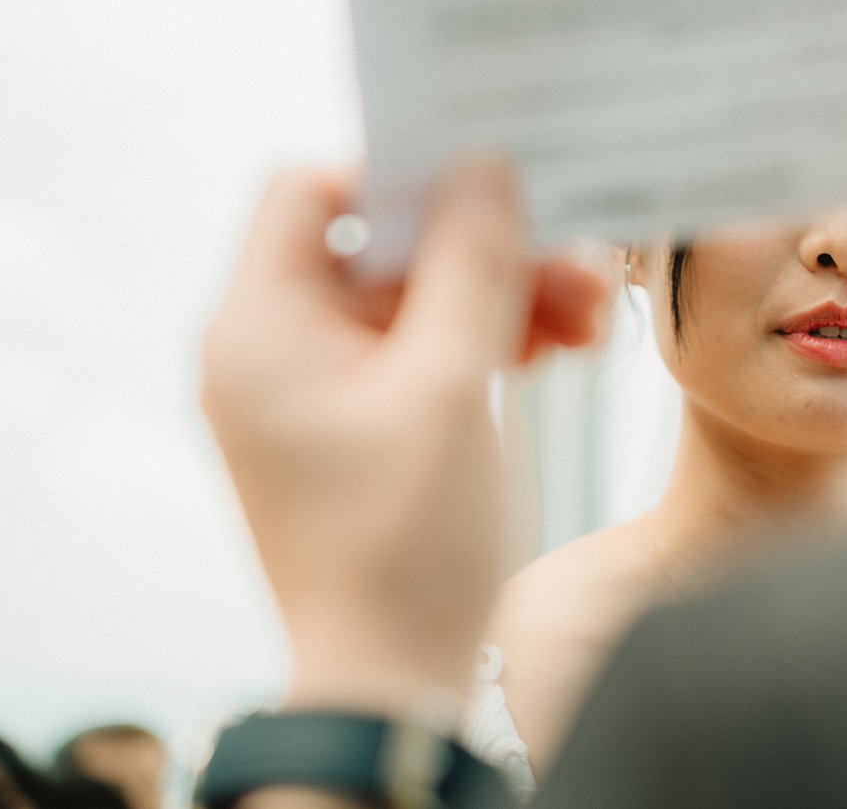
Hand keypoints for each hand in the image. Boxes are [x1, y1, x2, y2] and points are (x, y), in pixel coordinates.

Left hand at [201, 161, 608, 714]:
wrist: (393, 682)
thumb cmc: (405, 547)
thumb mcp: (449, 386)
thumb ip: (469, 262)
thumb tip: (485, 163)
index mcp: (260, 329)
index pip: (310, 191)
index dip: (401, 176)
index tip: (491, 194)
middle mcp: (275, 349)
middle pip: (383, 247)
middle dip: (486, 252)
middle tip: (577, 269)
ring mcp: (317, 389)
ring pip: (417, 298)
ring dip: (503, 298)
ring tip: (586, 325)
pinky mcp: (360, 422)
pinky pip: (424, 349)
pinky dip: (487, 342)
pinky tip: (556, 355)